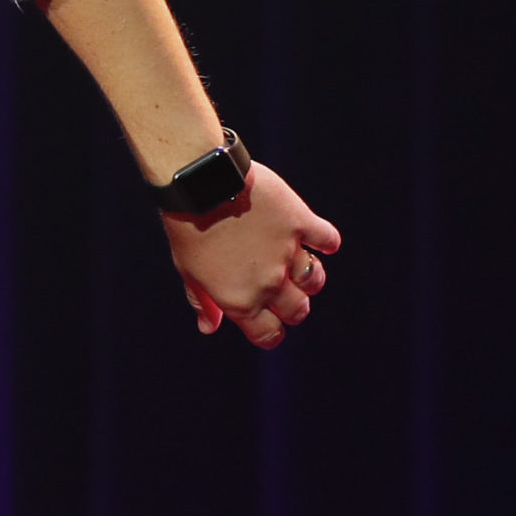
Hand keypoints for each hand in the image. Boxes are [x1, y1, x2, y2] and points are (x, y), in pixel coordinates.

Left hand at [162, 161, 339, 349]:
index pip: (268, 334)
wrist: (199, 182)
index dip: (271, 332)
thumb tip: (209, 327)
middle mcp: (268, 283)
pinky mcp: (300, 222)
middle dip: (292, 306)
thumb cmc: (187, 227)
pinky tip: (313, 236)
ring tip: (295, 261)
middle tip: (283, 290)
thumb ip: (203, 301)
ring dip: (308, 276)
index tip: (271, 322)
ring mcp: (287, 253)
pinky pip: (328, 240)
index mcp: (239, 300)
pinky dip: (326, 240)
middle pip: (297, 310)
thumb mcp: (187, 269)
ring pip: (315, 280)